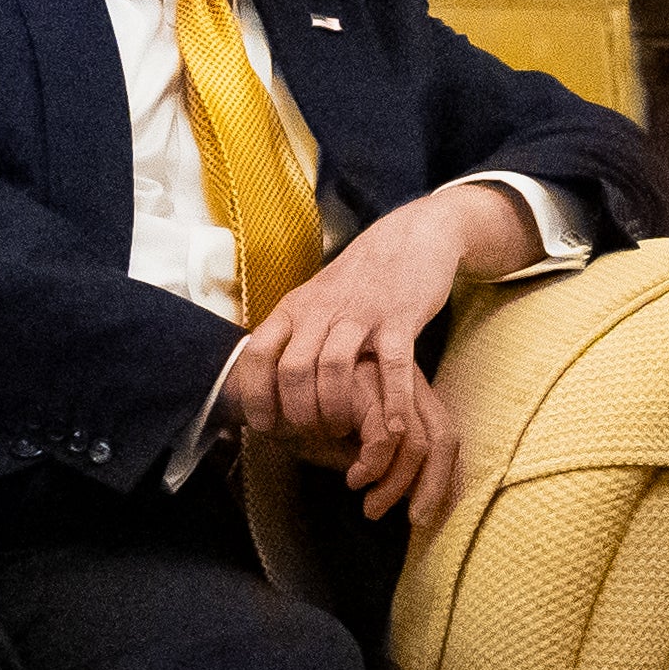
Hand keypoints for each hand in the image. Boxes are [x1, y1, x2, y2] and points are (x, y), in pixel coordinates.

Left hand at [221, 183, 532, 525]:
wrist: (412, 235)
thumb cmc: (361, 277)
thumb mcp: (315, 297)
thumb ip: (292, 332)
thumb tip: (263, 377)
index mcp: (295, 307)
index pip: (258, 354)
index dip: (256, 395)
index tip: (266, 426)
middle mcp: (322, 310)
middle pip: (294, 370)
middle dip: (300, 413)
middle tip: (313, 434)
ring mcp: (361, 314)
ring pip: (334, 370)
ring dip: (336, 410)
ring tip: (344, 431)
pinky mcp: (400, 319)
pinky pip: (392, 367)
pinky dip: (392, 402)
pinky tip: (394, 427)